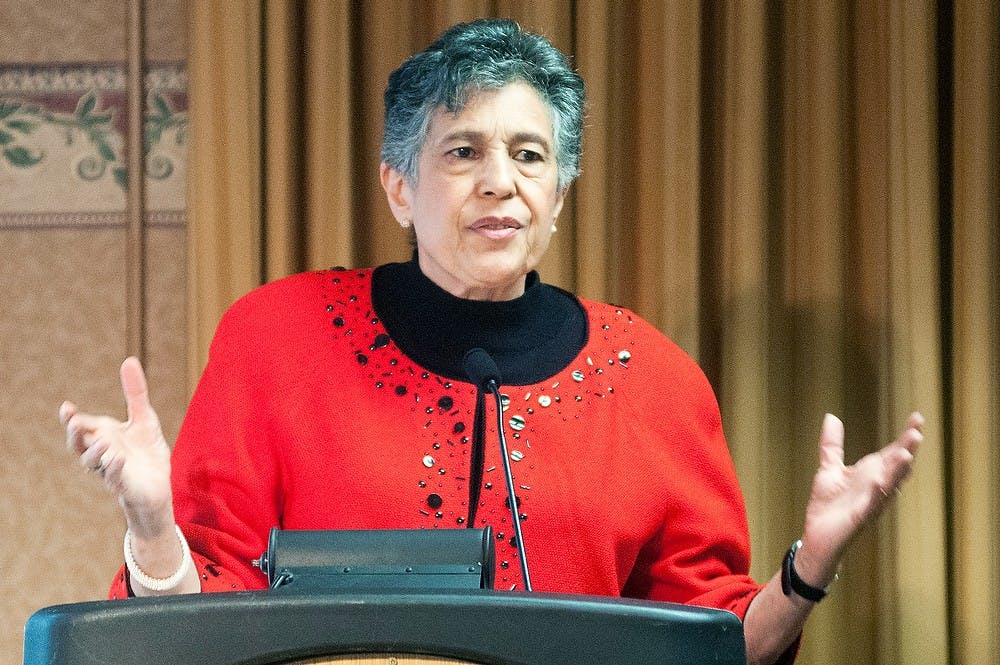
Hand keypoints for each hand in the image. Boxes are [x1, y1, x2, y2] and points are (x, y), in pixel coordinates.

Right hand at [61, 357, 173, 538]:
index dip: (72, 418)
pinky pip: (114, 478)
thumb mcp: (144, 418)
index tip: (67, 407)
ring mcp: (110, 470)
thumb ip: (135, 393)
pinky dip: (114, 468)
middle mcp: (101, 453)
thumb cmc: (145, 451)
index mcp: (102, 435)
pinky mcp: (123, 485)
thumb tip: (129, 360)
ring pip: (92, 463)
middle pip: (79, 445)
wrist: (158, 484)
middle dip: (74, 434)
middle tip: (74, 422)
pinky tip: (119, 457)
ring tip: (104, 440)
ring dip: (95, 452)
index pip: (81, 426)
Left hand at [796, 412, 923, 585]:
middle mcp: (877, 487)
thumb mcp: (828, 469)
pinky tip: (880, 481)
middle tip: (917, 432)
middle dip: (907, 450)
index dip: (905, 437)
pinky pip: (871, 504)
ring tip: (906, 453)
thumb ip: (832, 444)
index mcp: (872, 474)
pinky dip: (877, 493)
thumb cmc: (828, 506)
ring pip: (890, 485)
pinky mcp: (860, 517)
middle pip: (897, 467)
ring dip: (898, 470)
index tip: (917, 417)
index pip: (893, 452)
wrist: (816, 537)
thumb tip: (831, 416)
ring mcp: (871, 503)